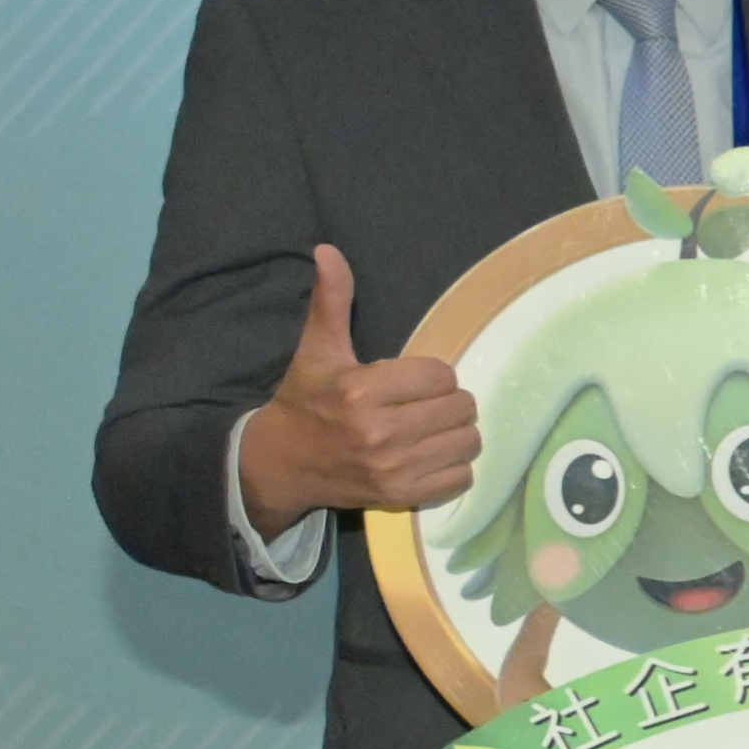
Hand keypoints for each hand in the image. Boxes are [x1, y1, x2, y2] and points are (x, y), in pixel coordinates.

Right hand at [236, 244, 477, 522]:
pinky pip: (461, 478)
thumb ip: (331, 301)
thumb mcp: (317, 350)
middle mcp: (379, 432)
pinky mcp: (401, 496)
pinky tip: (430, 455)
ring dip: (457, 433)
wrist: (280, 464)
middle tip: (425, 405)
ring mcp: (392, 468)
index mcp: (360, 391)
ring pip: (468, 441)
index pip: (442, 375)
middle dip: (449, 402)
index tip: (411, 382)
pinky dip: (453, 466)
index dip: (432, 376)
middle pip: (461, 408)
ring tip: (431, 429)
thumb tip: (328, 251)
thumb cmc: (305, 401)